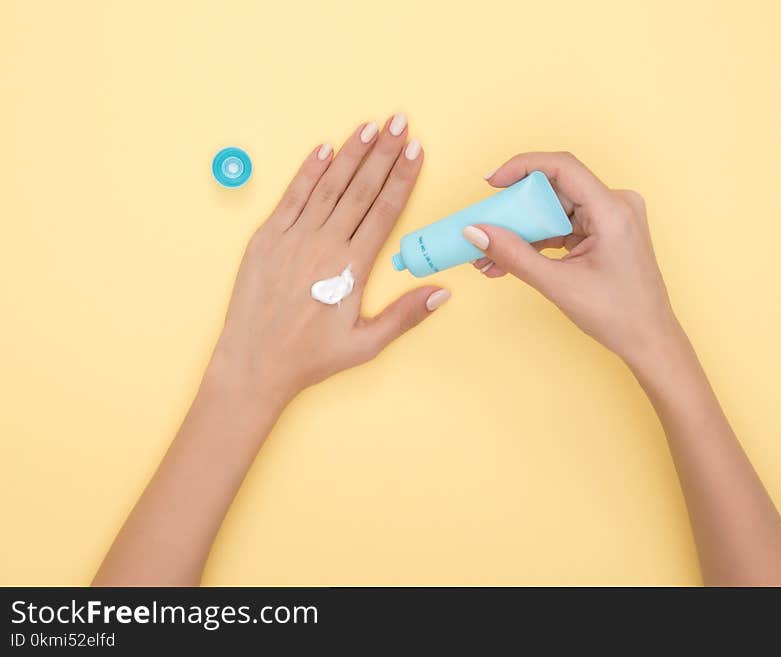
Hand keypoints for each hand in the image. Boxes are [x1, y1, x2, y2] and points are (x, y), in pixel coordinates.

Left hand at [207, 115, 449, 414]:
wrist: (253, 363)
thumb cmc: (310, 358)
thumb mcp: (366, 345)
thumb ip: (405, 315)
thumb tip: (443, 292)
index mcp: (351, 268)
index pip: (384, 210)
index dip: (402, 178)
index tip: (416, 151)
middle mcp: (323, 245)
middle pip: (360, 189)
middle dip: (383, 153)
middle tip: (399, 122)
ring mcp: (292, 238)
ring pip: (328, 186)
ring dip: (350, 154)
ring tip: (369, 127)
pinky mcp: (265, 239)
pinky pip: (291, 197)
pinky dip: (307, 171)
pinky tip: (323, 149)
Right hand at [465, 152, 679, 367]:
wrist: (649, 340)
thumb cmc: (619, 315)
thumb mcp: (558, 284)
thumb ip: (513, 255)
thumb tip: (477, 232)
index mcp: (613, 210)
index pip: (562, 167)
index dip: (522, 167)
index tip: (492, 183)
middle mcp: (617, 205)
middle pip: (555, 190)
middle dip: (516, 211)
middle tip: (485, 229)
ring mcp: (613, 219)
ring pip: (556, 211)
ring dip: (523, 231)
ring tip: (490, 256)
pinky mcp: (607, 233)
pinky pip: (565, 226)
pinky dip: (539, 242)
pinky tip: (512, 260)